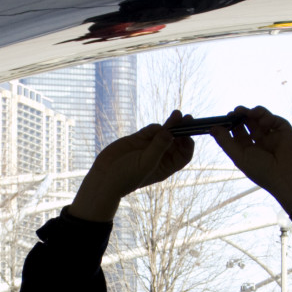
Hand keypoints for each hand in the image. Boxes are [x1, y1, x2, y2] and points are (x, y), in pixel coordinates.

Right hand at [69, 113, 193, 221]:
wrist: (104, 176)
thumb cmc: (127, 176)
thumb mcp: (146, 163)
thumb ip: (158, 146)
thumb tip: (171, 132)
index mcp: (166, 166)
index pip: (184, 154)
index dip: (188, 144)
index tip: (188, 135)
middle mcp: (160, 156)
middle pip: (176, 141)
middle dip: (182, 129)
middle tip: (187, 118)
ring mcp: (149, 147)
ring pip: (164, 132)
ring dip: (170, 124)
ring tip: (176, 114)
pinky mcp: (137, 140)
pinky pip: (150, 130)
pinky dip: (154, 127)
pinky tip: (155, 128)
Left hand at [209, 106, 291, 212]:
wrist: (285, 176)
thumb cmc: (261, 170)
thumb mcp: (239, 157)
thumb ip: (225, 142)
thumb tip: (212, 128)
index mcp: (248, 148)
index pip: (237, 132)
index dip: (230, 124)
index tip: (224, 118)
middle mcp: (260, 140)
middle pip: (248, 122)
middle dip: (241, 115)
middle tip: (235, 112)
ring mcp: (272, 135)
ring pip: (260, 118)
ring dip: (253, 112)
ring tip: (247, 112)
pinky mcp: (284, 130)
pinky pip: (274, 119)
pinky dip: (268, 118)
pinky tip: (264, 123)